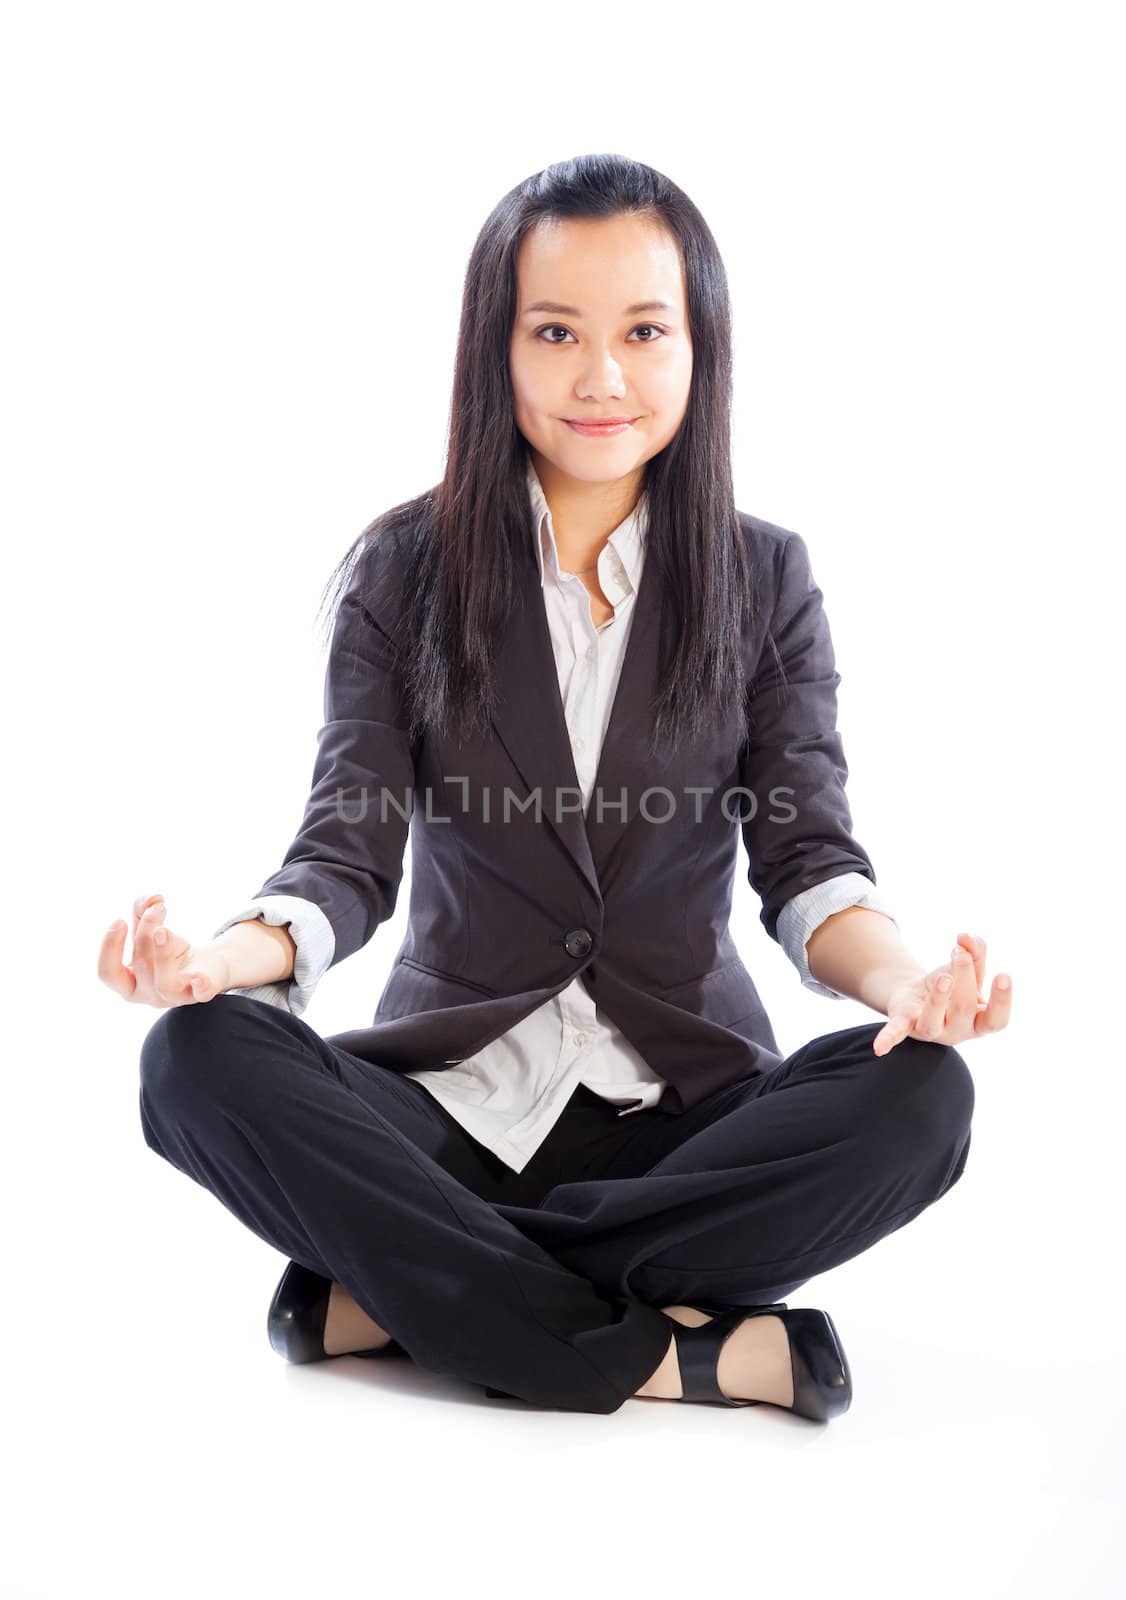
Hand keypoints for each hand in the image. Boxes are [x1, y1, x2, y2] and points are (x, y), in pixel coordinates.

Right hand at [98, 893, 232, 1008]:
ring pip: (165, 982)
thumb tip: (149, 898)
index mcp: (129, 984)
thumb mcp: (152, 933)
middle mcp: (149, 995)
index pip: (108, 973)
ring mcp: (175, 997)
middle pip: (141, 964)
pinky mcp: (201, 994)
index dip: (109, 948)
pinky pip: (200, 994)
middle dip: (147, 931)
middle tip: (157, 907)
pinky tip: (199, 976)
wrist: (207, 967)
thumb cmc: (171, 952)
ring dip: (163, 952)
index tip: (119, 920)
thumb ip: (143, 914)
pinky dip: (200, 986)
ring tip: (166, 929)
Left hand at [872, 930, 1010, 1055]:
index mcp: (978, 1021)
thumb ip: (975, 952)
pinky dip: (889, 1038)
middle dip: (964, 978)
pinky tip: (879, 1048)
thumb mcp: (965, 968)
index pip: (996, 1020)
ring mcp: (930, 1031)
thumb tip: (968, 937)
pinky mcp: (905, 1024)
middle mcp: (957, 1032)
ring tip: (943, 976)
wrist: (918, 994)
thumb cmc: (952, 985)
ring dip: (938, 999)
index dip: (1002, 1001)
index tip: (1003, 975)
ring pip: (933, 1022)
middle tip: (960, 953)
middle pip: (963, 1010)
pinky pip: (897, 1032)